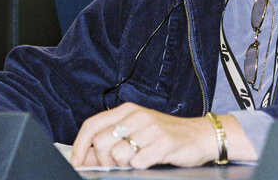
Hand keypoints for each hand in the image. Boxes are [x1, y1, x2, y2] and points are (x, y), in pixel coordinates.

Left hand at [70, 102, 216, 168]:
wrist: (200, 135)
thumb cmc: (166, 135)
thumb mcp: (136, 133)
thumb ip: (110, 142)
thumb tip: (84, 157)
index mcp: (128, 110)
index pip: (92, 124)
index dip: (80, 145)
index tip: (77, 161)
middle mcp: (137, 116)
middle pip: (102, 142)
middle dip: (104, 161)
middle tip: (116, 164)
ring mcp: (150, 129)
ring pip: (118, 155)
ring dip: (124, 165)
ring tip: (137, 160)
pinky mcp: (162, 143)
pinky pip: (138, 162)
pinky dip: (140, 166)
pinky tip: (149, 160)